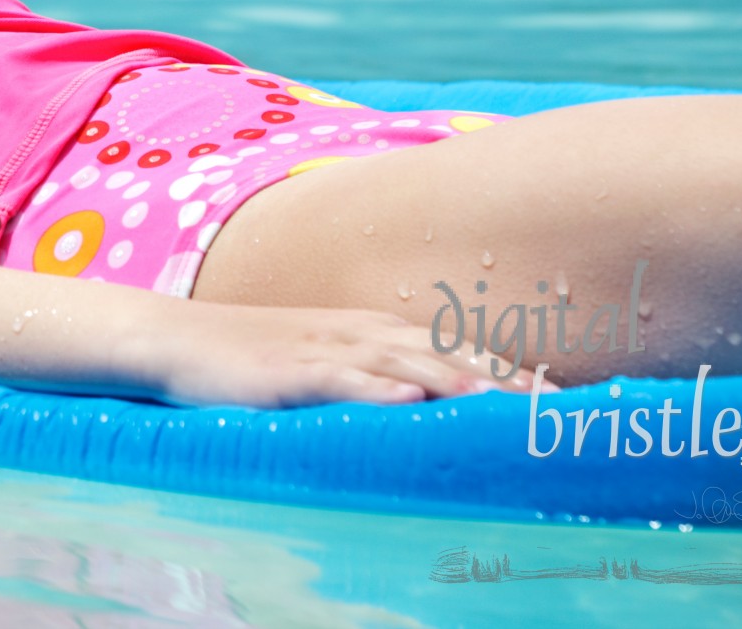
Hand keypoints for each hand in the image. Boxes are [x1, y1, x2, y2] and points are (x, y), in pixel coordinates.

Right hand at [133, 300, 555, 408]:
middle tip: (557, 409)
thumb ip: (375, 378)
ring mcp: (325, 350)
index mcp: (374, 332)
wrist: (178, 339)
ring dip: (457, 381)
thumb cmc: (254, 357)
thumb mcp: (323, 363)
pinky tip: (409, 399)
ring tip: (504, 404)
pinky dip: (377, 386)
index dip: (510, 373)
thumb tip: (430, 406)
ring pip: (405, 363)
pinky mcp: (288, 371)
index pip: (457, 350)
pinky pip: (340, 378)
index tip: (563, 399)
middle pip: (447, 354)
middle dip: (504, 380)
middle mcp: (361, 334)